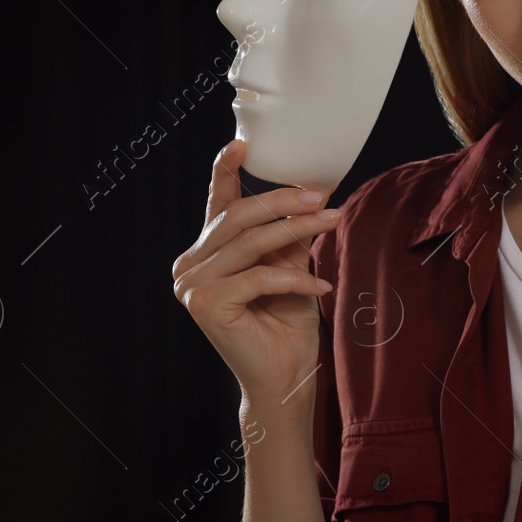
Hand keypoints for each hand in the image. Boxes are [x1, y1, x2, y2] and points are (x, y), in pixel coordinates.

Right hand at [172, 139, 340, 408]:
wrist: (283, 377)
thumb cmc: (285, 323)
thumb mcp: (290, 266)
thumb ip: (290, 233)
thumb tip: (314, 191)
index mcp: (206, 252)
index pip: (217, 205)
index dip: (226, 172)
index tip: (242, 143)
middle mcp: (190, 265)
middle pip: (239, 219)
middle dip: (282, 202)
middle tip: (320, 195)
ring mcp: (193, 286)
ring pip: (250, 244)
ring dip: (296, 230)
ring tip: (331, 222)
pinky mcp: (206, 306)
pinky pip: (258, 278)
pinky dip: (294, 279)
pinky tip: (321, 287)